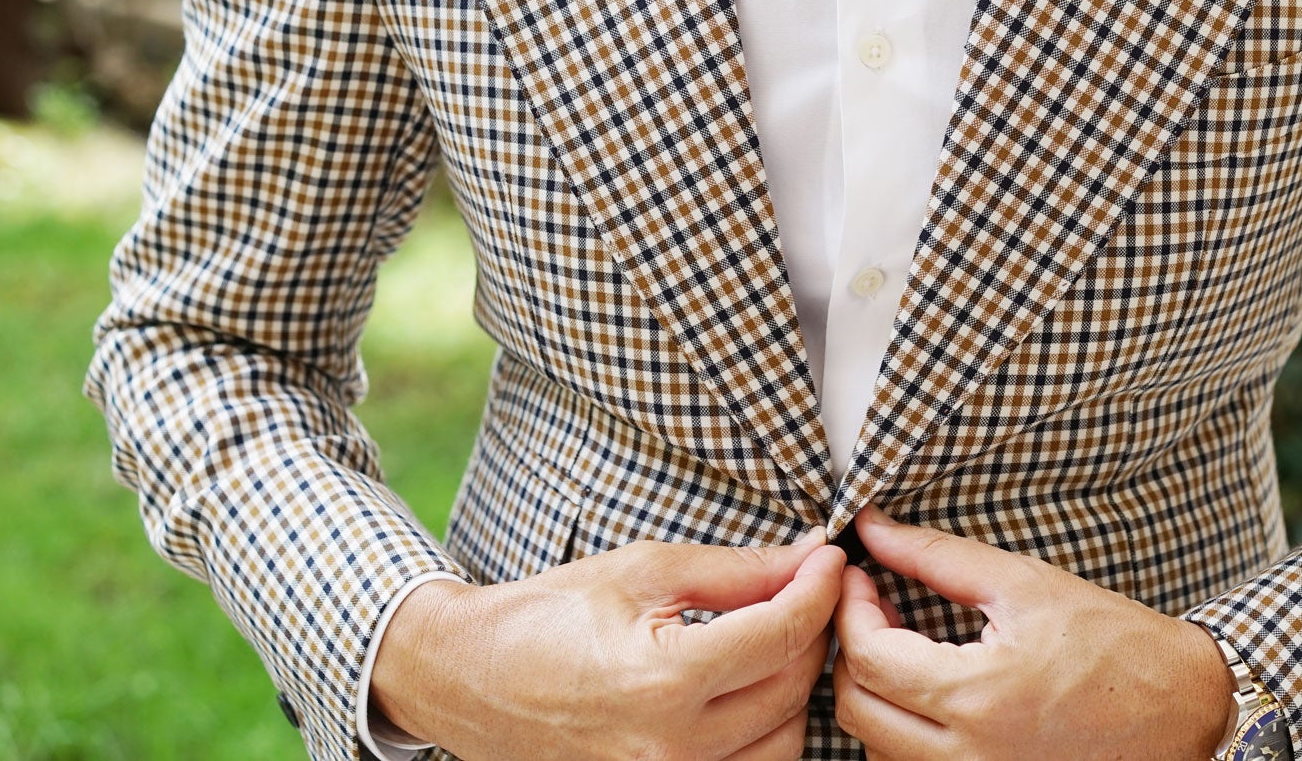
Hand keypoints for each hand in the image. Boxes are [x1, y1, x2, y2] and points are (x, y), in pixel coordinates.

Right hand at [370, 528, 845, 759]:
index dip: (819, 588)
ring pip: (784, 744)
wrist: (470, 678)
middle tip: (802, 591)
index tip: (831, 561)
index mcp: (661, 680)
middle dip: (810, 632)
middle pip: (792, 689)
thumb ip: (736, 570)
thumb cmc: (547, 616)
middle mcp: (669, 750)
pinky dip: (764, 734)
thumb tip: (809, 558)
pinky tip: (748, 693)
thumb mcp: (643, 570)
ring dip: (792, 689)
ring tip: (771, 643)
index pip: (781, 633)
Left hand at [831, 502, 1232, 759]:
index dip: (850, 609)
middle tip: (877, 606)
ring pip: (875, 748)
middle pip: (857, 709)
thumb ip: (937, 556)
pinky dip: (902, 733)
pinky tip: (932, 691)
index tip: (862, 577)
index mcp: (977, 696)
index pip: (867, 657)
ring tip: (906, 646)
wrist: (1182, 709)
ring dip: (875, 694)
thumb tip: (874, 528)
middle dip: (852, 650)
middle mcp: (968, 757)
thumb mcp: (1024, 584)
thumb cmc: (1114, 645)